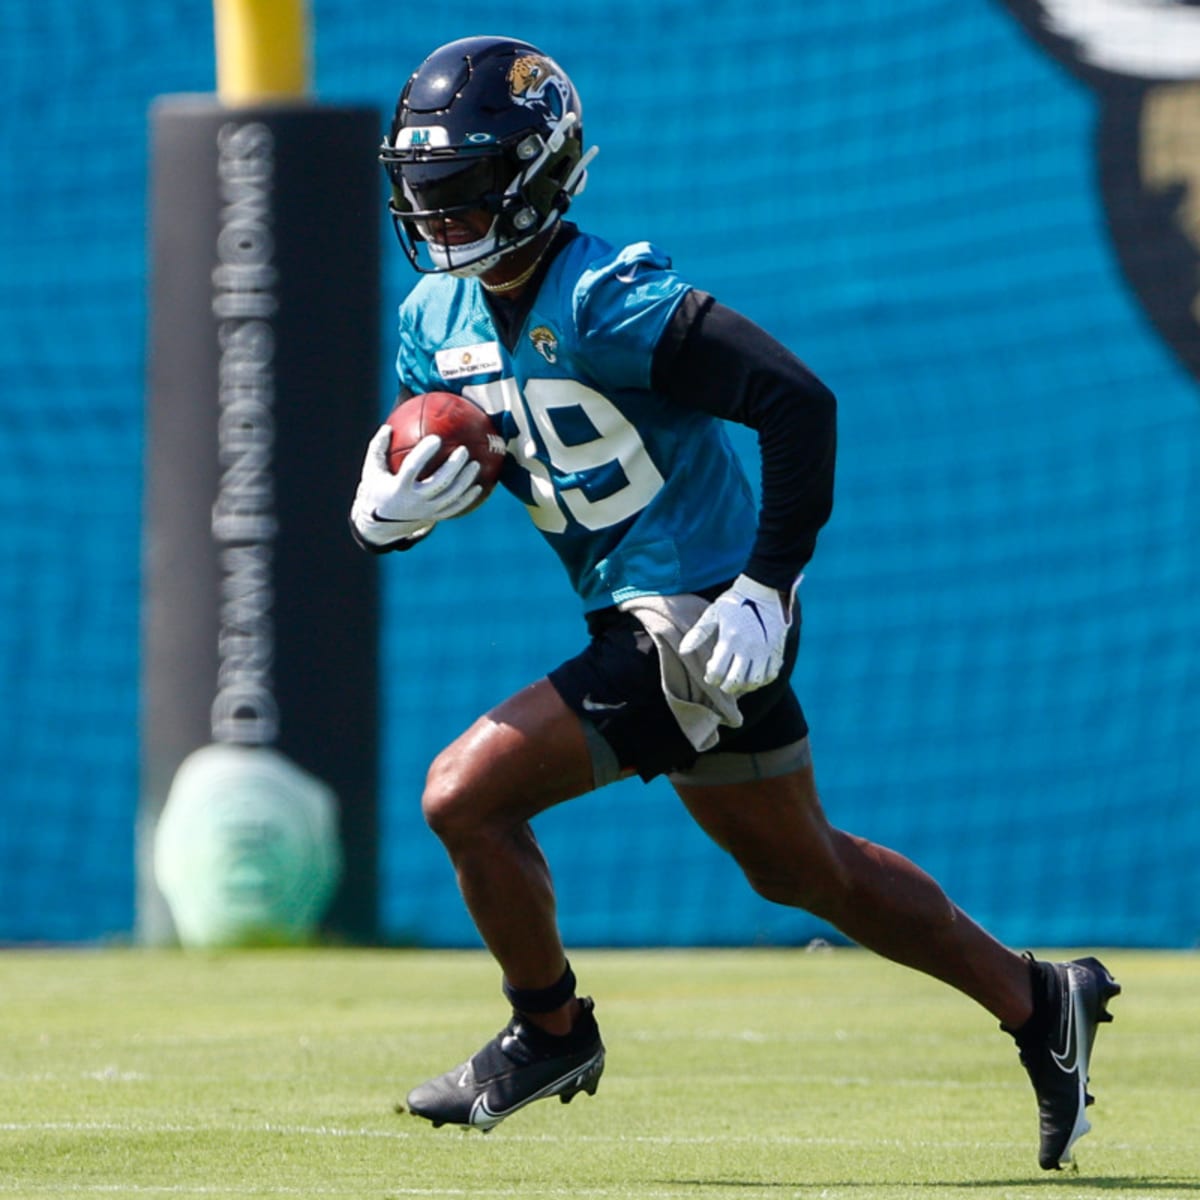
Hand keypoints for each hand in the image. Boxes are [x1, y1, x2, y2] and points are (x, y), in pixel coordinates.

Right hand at [350, 424, 481, 547]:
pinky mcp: (434, 517)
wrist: (379, 525)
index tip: (436, 438)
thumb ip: (378, 448)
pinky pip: (455, 508)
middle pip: (439, 483)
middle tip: (464, 450)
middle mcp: (414, 501)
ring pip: (451, 496)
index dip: (424, 453)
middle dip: (454, 466)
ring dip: (465, 481)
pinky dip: (467, 498)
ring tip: (476, 464)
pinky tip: (479, 487)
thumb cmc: (377, 490)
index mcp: (398, 488)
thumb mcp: (371, 470)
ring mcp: (426, 511)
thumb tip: (387, 426)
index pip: (413, 468)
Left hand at [679, 574, 791, 696]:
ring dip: (744, 685)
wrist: (763, 589)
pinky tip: (754, 674)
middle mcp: (748, 647)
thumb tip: (683, 651)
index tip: (710, 674)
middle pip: (735, 681)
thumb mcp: (713, 614)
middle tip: (723, 682)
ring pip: (754, 681)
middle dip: (726, 686)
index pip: (717, 671)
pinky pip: (771, 674)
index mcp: (729, 639)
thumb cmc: (734, 602)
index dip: (711, 678)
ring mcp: (764, 650)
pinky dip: (762, 679)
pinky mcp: (776, 649)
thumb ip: (698, 633)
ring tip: (739, 680)